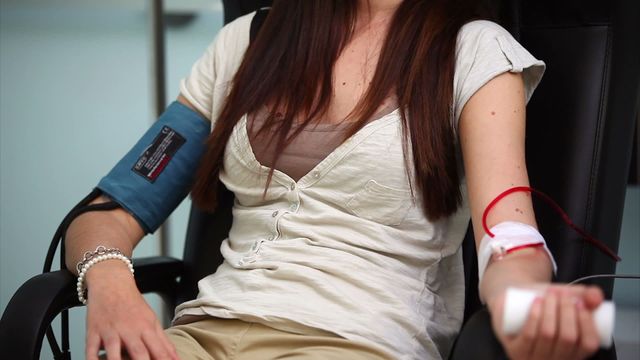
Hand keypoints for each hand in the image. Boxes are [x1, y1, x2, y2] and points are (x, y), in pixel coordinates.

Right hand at [84, 261, 178, 359]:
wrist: (111, 283)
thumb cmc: (132, 303)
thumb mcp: (152, 319)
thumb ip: (163, 341)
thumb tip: (175, 359)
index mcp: (146, 328)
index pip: (159, 350)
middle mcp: (129, 330)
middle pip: (139, 352)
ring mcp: (110, 331)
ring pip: (114, 352)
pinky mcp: (93, 332)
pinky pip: (91, 349)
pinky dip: (92, 359)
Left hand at [488, 284, 603, 359]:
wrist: (515, 299)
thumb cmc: (547, 304)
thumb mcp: (571, 298)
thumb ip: (591, 295)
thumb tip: (595, 299)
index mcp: (575, 353)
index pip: (589, 344)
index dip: (587, 322)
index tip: (579, 301)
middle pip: (567, 338)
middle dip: (566, 310)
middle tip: (560, 292)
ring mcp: (534, 358)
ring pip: (547, 335)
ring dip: (551, 310)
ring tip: (549, 293)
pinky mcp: (514, 351)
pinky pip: (529, 336)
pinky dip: (535, 316)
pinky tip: (537, 302)